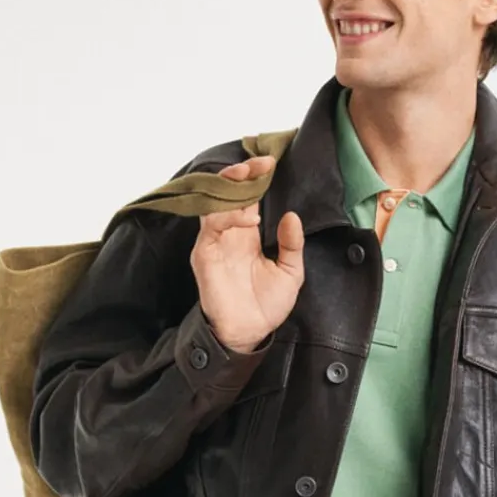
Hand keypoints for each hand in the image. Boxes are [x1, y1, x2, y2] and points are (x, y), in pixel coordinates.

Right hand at [190, 155, 304, 353]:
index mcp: (248, 233)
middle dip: (243, 172)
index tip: (271, 162)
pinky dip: (229, 216)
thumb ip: (292, 245)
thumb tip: (292, 216)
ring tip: (253, 179)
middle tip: (261, 163)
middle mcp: (229, 232)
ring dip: (233, 187)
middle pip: (228, 191)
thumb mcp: (290, 272)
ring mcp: (215, 241)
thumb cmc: (267, 306)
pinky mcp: (205, 253)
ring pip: (215, 201)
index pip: (248, 195)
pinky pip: (211, 225)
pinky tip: (250, 220)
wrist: (249, 333)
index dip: (257, 177)